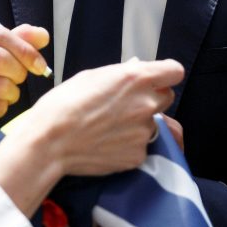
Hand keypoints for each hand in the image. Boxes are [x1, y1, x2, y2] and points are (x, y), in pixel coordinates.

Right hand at [0, 21, 49, 145]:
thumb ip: (11, 39)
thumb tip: (42, 36)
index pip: (0, 35)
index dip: (26, 50)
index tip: (39, 64)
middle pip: (2, 60)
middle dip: (19, 72)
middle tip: (17, 78)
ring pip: (2, 85)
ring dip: (11, 92)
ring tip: (2, 92)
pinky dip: (1, 107)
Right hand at [0, 58, 183, 216]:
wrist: (51, 141)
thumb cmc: (64, 104)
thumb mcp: (91, 76)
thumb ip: (120, 74)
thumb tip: (135, 70)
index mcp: (136, 78)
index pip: (175, 71)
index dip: (165, 75)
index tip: (156, 79)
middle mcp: (146, 103)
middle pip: (167, 97)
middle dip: (152, 98)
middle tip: (127, 103)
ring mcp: (144, 132)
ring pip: (153, 123)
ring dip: (139, 123)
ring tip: (110, 126)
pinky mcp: (138, 155)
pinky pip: (142, 146)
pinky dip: (129, 144)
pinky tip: (108, 142)